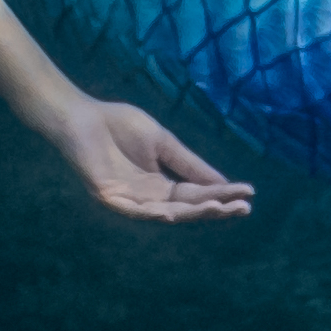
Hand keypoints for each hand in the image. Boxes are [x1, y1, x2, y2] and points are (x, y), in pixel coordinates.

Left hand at [57, 99, 255, 222]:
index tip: (249, 193)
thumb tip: (222, 183)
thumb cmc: (118, 125)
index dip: (222, 193)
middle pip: (187, 208)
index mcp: (160, 185)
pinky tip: (176, 211)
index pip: (197, 194)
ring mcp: (129, 201)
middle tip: (243, 209)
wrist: (82, 117)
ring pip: (166, 214)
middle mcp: (147, 199)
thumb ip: (189, 164)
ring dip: (194, 213)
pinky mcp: (109, 198)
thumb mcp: (163, 143)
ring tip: (220, 209)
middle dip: (216, 208)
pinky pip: (136, 211)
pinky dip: (156, 213)